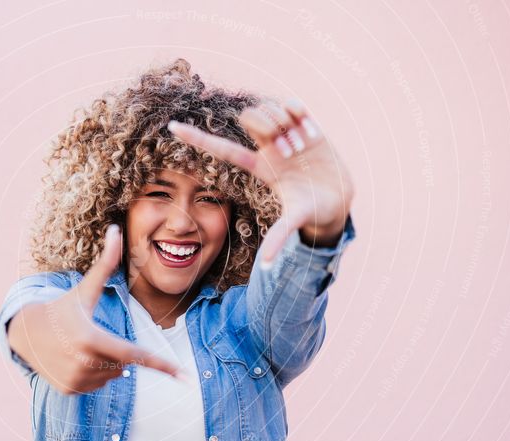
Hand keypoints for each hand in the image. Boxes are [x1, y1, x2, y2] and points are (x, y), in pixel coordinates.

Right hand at [7, 224, 185, 394]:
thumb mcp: (86, 289)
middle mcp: (84, 363)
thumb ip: (106, 263)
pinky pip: (95, 385)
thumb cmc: (64, 308)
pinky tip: (72, 359)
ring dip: (103, 363)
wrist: (26, 332)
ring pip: (110, 375)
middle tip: (90, 335)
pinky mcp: (69, 390)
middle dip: (114, 350)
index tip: (185, 378)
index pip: (136, 355)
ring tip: (80, 347)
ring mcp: (76, 380)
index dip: (163, 366)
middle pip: (122, 364)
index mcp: (92, 339)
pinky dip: (90, 373)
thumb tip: (116, 230)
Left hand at [168, 97, 353, 263]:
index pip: (222, 148)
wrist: (339, 199)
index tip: (170, 126)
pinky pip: (292, 104)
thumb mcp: (295, 222)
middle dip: (266, 126)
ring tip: (303, 145)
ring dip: (285, 123)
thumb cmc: (312, 212)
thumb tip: (267, 266)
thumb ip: (279, 238)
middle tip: (289, 150)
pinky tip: (309, 130)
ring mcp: (286, 134)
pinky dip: (298, 112)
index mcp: (259, 168)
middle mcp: (268, 148)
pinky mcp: (305, 125)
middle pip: (248, 119)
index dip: (196, 138)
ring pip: (270, 109)